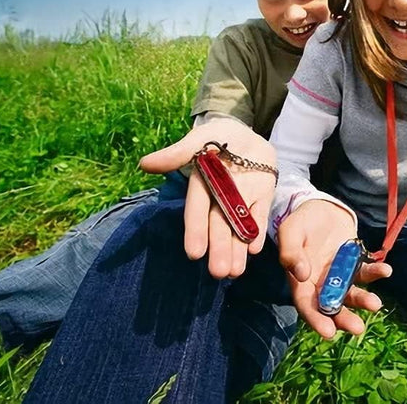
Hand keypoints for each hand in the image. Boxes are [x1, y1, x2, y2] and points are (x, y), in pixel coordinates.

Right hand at [140, 119, 275, 278]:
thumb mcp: (198, 139)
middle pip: (218, 225)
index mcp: (202, 185)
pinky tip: (255, 249)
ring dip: (237, 248)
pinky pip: (259, 215)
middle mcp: (220, 197)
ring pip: (238, 226)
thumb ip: (177, 153)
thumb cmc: (217, 136)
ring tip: (234, 272)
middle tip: (218, 273)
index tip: (194, 253)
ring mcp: (242, 198)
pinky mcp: (262, 196)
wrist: (247, 133)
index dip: (195, 230)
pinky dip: (257, 231)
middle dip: (219, 248)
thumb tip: (144, 164)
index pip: (197, 210)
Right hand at [278, 199, 391, 338]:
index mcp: (301, 282)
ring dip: (363, 300)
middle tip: (358, 328)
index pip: (307, 306)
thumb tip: (301, 274)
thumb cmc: (300, 222)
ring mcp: (340, 275)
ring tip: (375, 304)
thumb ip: (290, 252)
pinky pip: (366, 271)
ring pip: (352, 293)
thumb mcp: (290, 232)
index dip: (316, 320)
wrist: (319, 207)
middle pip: (332, 307)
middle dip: (344, 319)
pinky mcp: (355, 263)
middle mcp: (321, 284)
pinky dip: (376, 272)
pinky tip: (385, 270)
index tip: (329, 332)